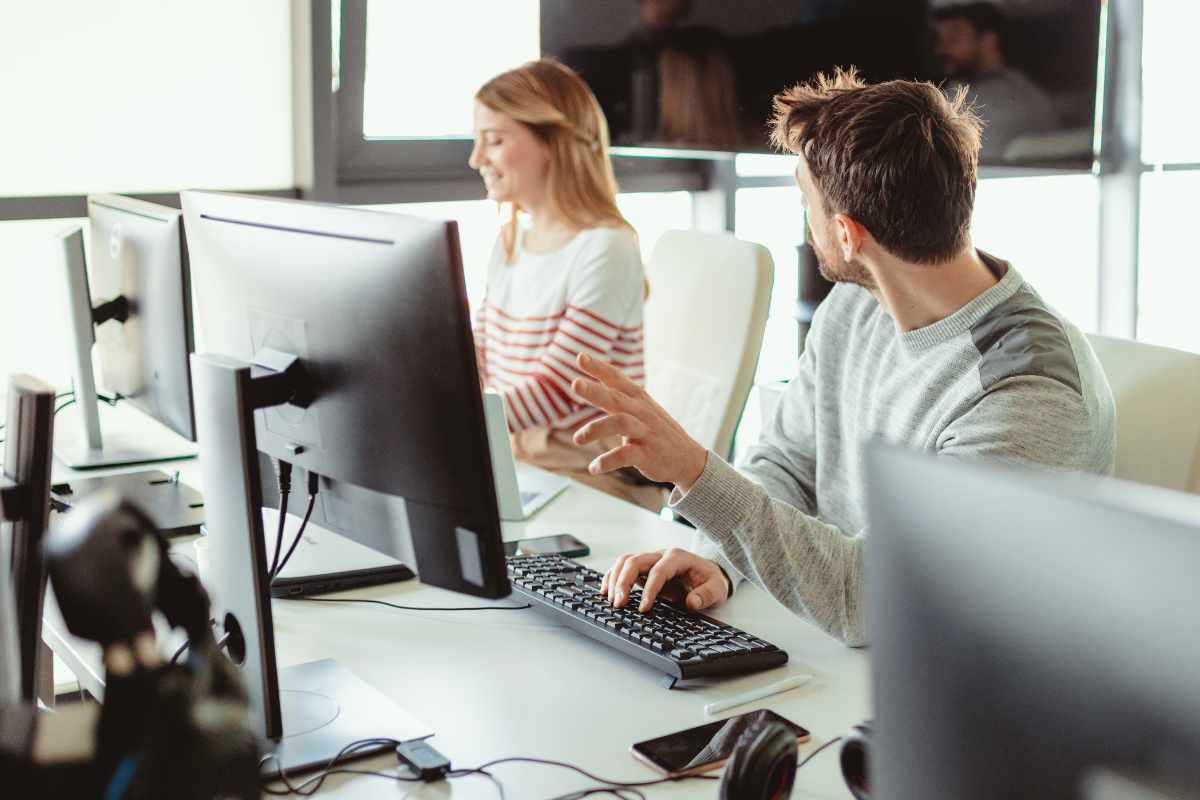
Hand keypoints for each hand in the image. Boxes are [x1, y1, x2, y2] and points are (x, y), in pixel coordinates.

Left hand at [571, 352, 707, 490]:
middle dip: (595, 391)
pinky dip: (607, 461)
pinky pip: (626, 455)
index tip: (580, 356)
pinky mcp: (648, 454)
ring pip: (620, 423)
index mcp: (638, 399)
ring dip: (597, 429)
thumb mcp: (642, 409)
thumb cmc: (658, 432)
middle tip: (575, 384)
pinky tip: (593, 468)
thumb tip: (594, 384)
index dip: (599, 368)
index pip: (617, 379)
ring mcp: (646, 433)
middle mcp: (642, 412)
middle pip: (616, 398)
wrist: (688, 459)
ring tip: (577, 439)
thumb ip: (619, 398)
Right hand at [600, 547, 730, 612]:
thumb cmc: (710, 580)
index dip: (649, 590)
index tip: (644, 609)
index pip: (658, 571)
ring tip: (612, 601)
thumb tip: (691, 602)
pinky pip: (622, 567)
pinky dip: (612, 577)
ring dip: (614, 579)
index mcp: (677, 558)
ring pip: (625, 562)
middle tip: (619, 605)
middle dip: (623, 582)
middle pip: (634, 561)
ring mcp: (650, 560)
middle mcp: (660, 555)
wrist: (708, 573)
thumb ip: (706, 595)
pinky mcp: (643, 568)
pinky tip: (606, 591)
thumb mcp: (717, 589)